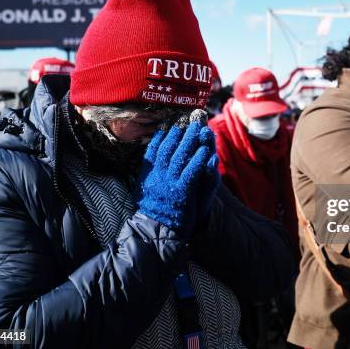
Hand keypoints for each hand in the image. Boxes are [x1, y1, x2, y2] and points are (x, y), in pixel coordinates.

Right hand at [137, 120, 215, 239]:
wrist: (156, 230)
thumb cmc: (153, 209)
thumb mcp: (145, 186)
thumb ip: (149, 170)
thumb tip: (151, 154)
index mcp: (149, 173)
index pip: (155, 148)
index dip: (164, 134)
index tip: (171, 122)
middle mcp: (158, 175)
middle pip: (169, 148)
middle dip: (180, 132)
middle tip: (190, 118)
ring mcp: (170, 183)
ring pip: (180, 157)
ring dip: (191, 141)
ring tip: (199, 128)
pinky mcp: (182, 192)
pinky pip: (191, 173)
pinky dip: (197, 160)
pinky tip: (204, 150)